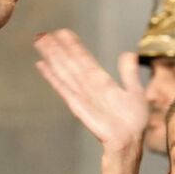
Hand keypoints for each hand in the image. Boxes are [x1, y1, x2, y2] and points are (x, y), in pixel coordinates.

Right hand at [34, 31, 150, 155]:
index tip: (62, 32)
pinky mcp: (77, 105)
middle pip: (69, 62)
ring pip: (64, 70)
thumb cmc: (133, 122)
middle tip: (41, 34)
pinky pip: (63, 87)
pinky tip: (42, 65)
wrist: (129, 141)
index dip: (73, 46)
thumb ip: (129, 73)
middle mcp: (88, 85)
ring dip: (51, 56)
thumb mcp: (135, 92)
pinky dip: (52, 76)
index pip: (84, 59)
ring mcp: (81, 94)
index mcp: (102, 81)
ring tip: (39, 42)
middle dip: (56, 48)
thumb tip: (128, 54)